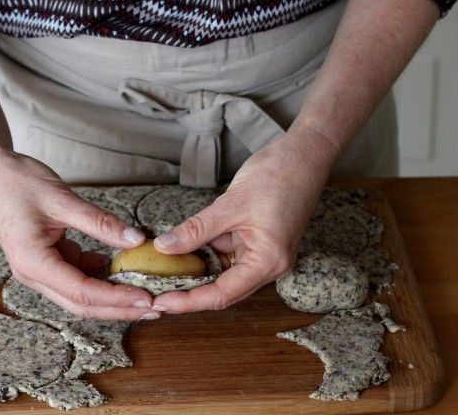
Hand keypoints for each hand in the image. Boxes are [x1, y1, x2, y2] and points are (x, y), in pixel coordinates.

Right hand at [0, 145, 159, 319]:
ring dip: (112, 296)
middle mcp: (34, 274)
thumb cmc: (16, 182)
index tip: (147, 298)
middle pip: (82, 304)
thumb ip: (100, 222)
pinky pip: (77, 276)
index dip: (117, 298)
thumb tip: (136, 240)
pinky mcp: (47, 260)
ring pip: (80, 294)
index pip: (82, 292)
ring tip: (145, 293)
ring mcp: (39, 269)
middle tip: (154, 307)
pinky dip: (101, 277)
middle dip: (119, 308)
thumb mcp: (62, 200)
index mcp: (33, 263)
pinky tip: (124, 271)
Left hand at [151, 128, 338, 312]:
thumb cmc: (278, 176)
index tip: (162, 302)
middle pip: (223, 290)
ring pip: (222, 273)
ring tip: (162, 274)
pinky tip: (181, 252)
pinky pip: (226, 255)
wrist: (302, 155)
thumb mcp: (231, 204)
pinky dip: (204, 254)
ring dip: (195, 273)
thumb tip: (165, 247)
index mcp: (268, 262)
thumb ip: (197, 230)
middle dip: (189, 292)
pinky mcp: (255, 242)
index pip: (223, 294)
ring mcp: (262, 254)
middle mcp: (267, 265)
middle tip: (155, 293)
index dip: (190, 301)